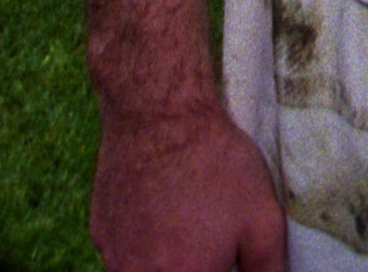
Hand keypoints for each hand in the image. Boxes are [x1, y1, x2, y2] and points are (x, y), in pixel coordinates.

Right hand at [88, 104, 284, 271]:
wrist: (157, 112)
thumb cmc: (214, 163)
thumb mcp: (263, 220)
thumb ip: (268, 270)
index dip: (219, 268)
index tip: (224, 256)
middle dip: (192, 263)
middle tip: (206, 241)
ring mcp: (114, 258)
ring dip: (166, 261)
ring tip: (185, 225)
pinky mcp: (99, 235)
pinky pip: (124, 256)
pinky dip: (143, 245)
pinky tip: (160, 210)